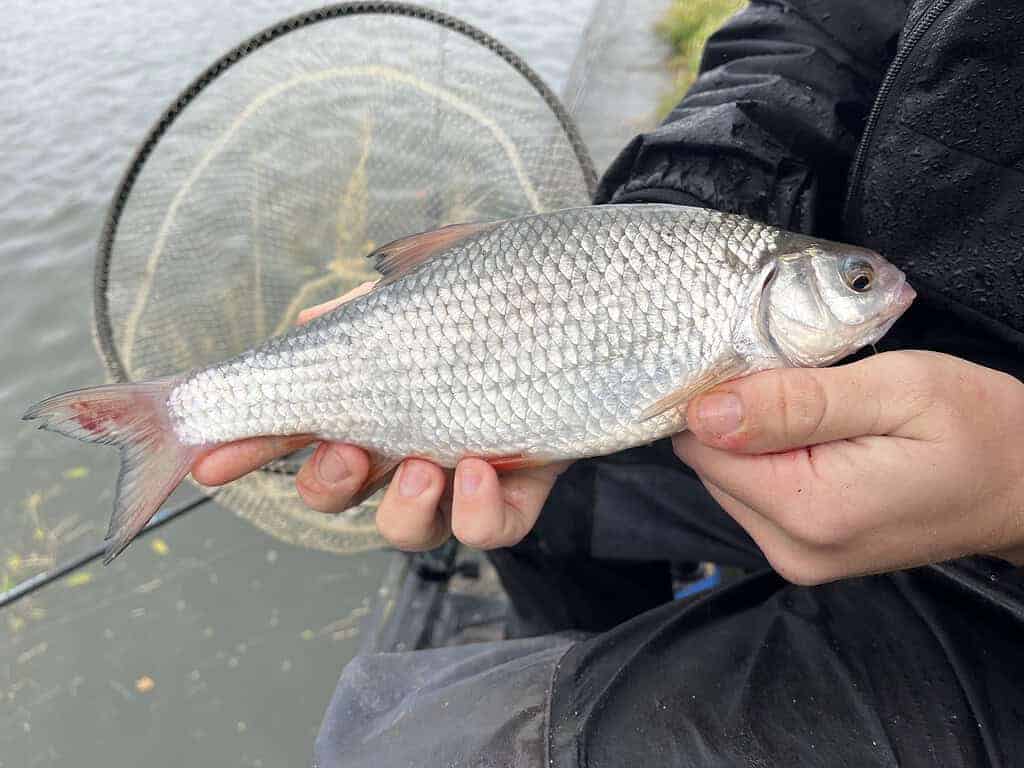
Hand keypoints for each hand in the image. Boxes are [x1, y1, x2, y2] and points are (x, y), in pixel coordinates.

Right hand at [191, 286, 568, 550]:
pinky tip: (481, 471)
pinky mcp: (526, 483)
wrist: (619, 289)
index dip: (255, 445)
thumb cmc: (518, 278)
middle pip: (346, 487)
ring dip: (400, 508)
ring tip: (424, 466)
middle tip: (345, 452)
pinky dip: (475, 512)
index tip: (210, 456)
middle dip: (327, 481)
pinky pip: (489, 527)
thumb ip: (374, 303)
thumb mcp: (438, 276)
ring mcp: (467, 464)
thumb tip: (310, 324)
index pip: (304, 421)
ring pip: (408, 524)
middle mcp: (417, 432)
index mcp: (382, 384)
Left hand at [674, 351, 1023, 584]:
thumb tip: (705, 413)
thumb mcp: (896, 390)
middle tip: (810, 389)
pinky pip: (756, 494)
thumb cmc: (980, 430)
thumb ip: (796, 403)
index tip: (767, 368)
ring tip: (827, 416)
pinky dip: (776, 460)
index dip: (722, 397)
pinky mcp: (804, 553)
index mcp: (810, 511)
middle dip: (743, 418)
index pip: (702, 446)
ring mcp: (797, 559)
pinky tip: (825, 441)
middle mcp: (791, 549)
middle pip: (712, 463)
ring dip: (760, 438)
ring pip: (730, 477)